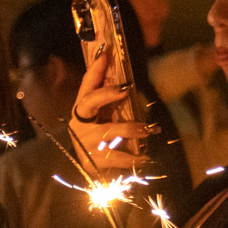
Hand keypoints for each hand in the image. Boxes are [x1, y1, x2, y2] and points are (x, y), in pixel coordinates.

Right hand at [68, 34, 154, 172]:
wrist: (88, 172)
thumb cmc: (101, 140)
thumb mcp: (105, 118)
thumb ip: (112, 102)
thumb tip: (128, 83)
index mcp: (82, 110)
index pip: (87, 86)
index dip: (95, 70)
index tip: (105, 55)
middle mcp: (80, 123)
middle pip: (89, 102)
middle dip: (106, 94)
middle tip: (125, 90)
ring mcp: (85, 142)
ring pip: (107, 130)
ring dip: (128, 129)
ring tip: (147, 130)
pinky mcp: (92, 160)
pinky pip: (114, 156)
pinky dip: (131, 158)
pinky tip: (144, 158)